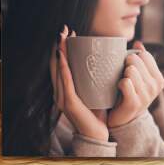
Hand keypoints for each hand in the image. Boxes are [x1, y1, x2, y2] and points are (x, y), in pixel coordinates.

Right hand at [52, 25, 108, 140]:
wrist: (98, 134)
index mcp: (65, 90)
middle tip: (64, 29)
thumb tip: (107, 63)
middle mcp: (60, 92)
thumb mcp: (94, 93)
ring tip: (63, 38)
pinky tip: (63, 57)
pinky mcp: (69, 103)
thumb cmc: (98, 113)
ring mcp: (62, 98)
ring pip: (58, 70)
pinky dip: (63, 69)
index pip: (60, 66)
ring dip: (59, 52)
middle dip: (59, 45)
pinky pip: (65, 82)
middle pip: (56, 65)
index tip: (68, 33)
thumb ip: (95, 80)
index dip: (61, 49)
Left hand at [107, 41, 163, 127]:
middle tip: (122, 76)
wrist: (123, 118)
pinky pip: (125, 83)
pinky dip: (119, 84)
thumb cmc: (129, 93)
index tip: (127, 67)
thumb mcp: (138, 76)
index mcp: (158, 79)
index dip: (132, 57)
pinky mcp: (134, 103)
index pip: (145, 55)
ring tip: (121, 84)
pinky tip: (119, 90)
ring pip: (130, 71)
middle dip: (126, 65)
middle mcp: (154, 87)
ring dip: (121, 75)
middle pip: (136, 61)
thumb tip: (138, 43)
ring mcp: (145, 96)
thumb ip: (140, 59)